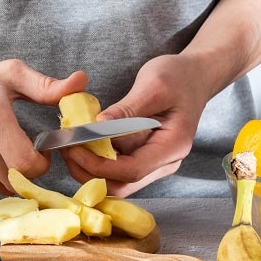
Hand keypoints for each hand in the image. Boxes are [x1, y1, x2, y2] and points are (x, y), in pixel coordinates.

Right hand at [0, 60, 87, 193]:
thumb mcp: (9, 75)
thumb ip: (46, 86)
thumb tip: (80, 82)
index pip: (26, 163)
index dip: (41, 163)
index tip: (41, 151)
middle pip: (15, 179)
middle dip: (27, 171)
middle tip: (24, 152)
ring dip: (8, 174)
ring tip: (0, 150)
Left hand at [61, 54, 209, 196]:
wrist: (194, 77)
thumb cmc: (178, 76)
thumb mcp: (154, 85)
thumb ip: (127, 109)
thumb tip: (97, 126)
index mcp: (173, 145)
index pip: (132, 170)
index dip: (100, 166)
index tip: (75, 151)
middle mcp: (165, 162)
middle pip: (123, 184)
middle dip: (89, 172)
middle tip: (65, 149)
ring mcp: (155, 163)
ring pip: (118, 181)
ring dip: (90, 169)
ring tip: (69, 146)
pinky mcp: (144, 158)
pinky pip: (118, 169)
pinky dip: (97, 161)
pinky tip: (82, 144)